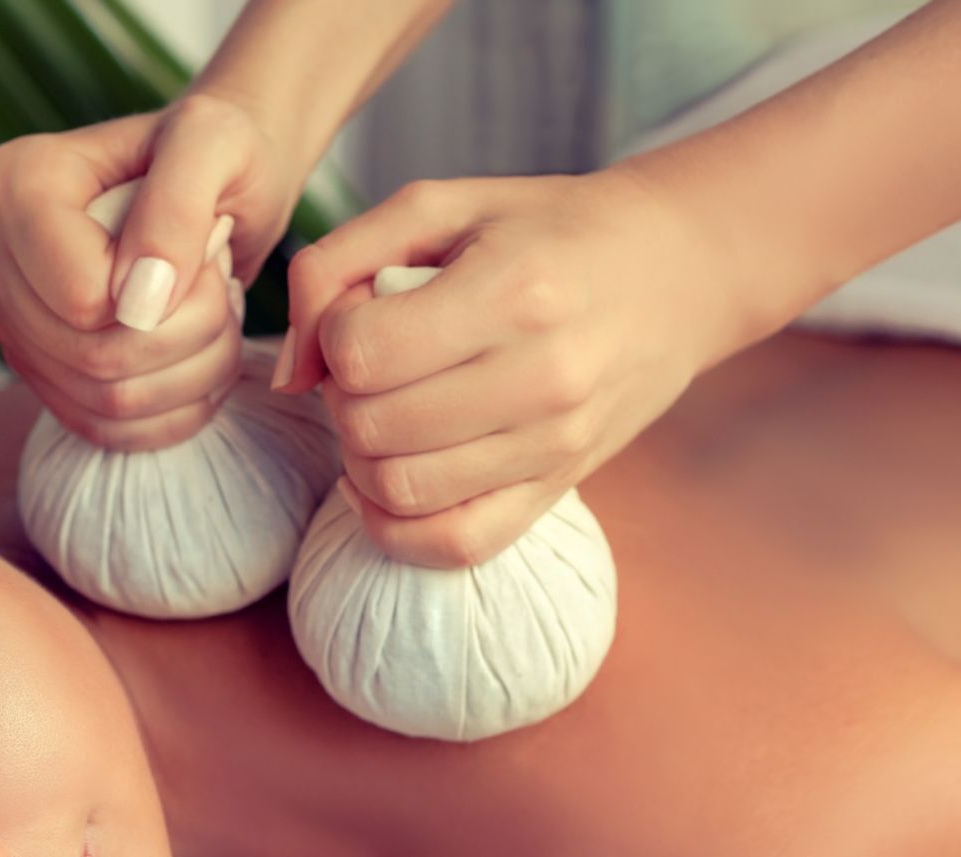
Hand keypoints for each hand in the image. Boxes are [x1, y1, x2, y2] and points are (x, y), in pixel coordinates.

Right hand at [0, 93, 300, 450]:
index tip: (205, 247)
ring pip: (105, 401)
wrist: (218, 184)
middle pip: (92, 356)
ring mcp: (8, 320)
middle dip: (190, 336)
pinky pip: (106, 430)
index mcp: (13, 184)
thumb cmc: (217, 152)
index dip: (166, 295)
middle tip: (223, 287)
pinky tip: (202, 358)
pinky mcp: (39, 371)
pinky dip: (175, 409)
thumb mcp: (215, 145)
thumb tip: (137, 303)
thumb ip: (176, 208)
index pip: (83, 298)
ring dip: (193, 372)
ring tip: (217, 315)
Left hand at [277, 167, 733, 566]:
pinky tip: (384, 482)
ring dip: (360, 458)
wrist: (672, 272)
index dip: (335, 338)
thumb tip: (288, 376)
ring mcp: (553, 444)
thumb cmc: (542, 231)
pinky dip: (395, 528)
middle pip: (372, 427)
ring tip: (383, 412)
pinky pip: (452, 545)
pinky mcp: (555, 490)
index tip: (362, 317)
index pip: (362, 354)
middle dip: (342, 399)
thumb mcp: (438, 207)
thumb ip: (335, 266)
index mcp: (514, 290)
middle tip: (368, 368)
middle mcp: (542, 376)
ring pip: (400, 490)